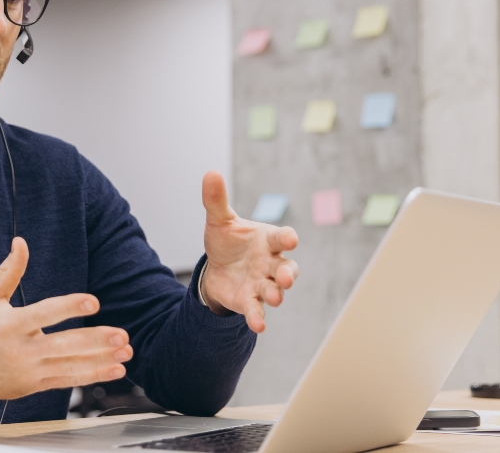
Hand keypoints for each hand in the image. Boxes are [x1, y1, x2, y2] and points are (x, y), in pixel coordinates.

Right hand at [0, 237, 132, 400]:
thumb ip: (9, 270)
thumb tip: (20, 242)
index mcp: (10, 326)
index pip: (44, 314)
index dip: (69, 307)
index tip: (93, 301)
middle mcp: (22, 351)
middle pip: (64, 345)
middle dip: (95, 341)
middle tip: (121, 334)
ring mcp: (30, 371)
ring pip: (71, 366)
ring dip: (101, 359)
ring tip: (126, 350)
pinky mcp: (36, 385)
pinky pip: (69, 381)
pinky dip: (94, 376)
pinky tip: (116, 369)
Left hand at [200, 171, 298, 332]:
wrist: (218, 267)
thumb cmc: (227, 240)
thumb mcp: (218, 220)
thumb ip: (216, 200)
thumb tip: (210, 173)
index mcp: (267, 240)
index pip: (281, 238)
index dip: (286, 238)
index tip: (289, 239)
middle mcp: (270, 263)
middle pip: (285, 268)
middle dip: (287, 273)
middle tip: (285, 277)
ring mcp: (262, 283)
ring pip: (275, 291)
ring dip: (275, 295)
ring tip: (273, 298)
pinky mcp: (250, 300)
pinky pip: (257, 310)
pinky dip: (258, 318)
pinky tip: (258, 326)